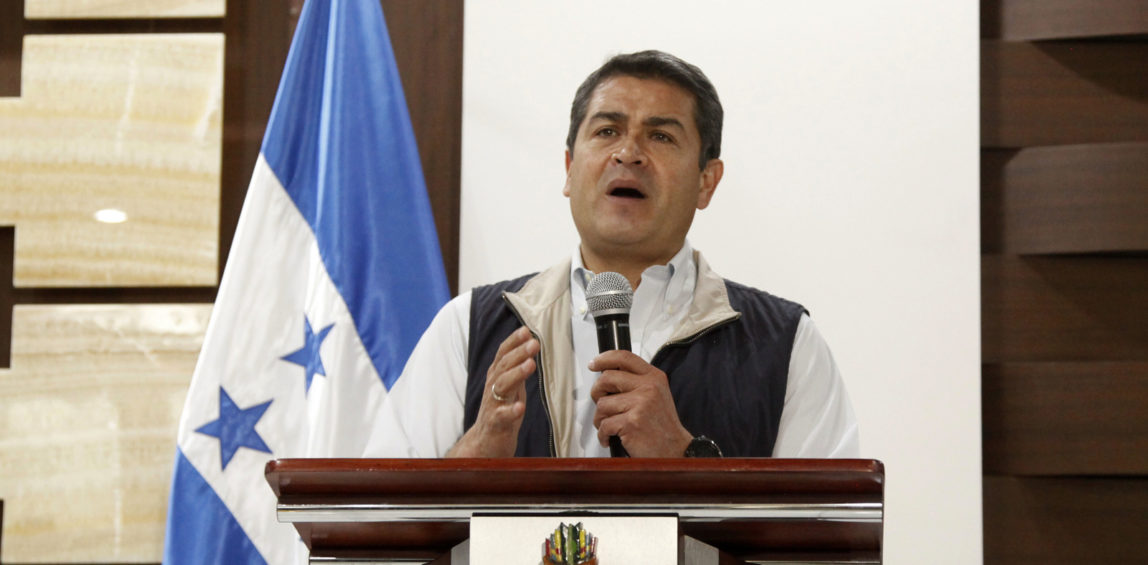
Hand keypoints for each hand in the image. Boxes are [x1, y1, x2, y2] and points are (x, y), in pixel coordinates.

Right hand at [447, 327, 537, 456]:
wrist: (485, 441)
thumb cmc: (501, 410)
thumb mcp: (510, 385)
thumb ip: (517, 366)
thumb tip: (531, 344)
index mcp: (497, 376)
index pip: (503, 354)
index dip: (513, 341)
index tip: (527, 330)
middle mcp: (493, 387)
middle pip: (504, 366)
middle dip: (519, 353)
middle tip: (534, 343)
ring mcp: (492, 404)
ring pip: (502, 386)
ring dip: (516, 374)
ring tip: (531, 365)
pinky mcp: (495, 423)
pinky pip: (501, 416)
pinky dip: (510, 411)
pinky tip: (520, 407)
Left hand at [589, 350, 692, 456]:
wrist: (675, 450)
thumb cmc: (661, 426)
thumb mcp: (656, 394)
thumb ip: (636, 382)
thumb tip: (606, 376)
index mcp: (654, 377)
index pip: (624, 357)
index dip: (604, 358)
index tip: (593, 363)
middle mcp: (648, 387)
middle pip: (606, 378)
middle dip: (597, 393)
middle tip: (602, 405)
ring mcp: (640, 404)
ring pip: (602, 404)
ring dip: (601, 419)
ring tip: (612, 427)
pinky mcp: (632, 422)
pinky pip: (604, 425)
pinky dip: (603, 435)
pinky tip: (611, 438)